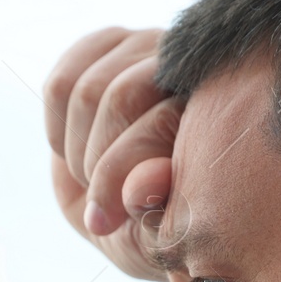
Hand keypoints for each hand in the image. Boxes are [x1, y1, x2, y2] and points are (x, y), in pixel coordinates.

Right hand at [44, 26, 181, 281]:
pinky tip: (76, 155)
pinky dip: (57, 132)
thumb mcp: (165, 232)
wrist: (137, 215)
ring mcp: (148, 51)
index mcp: (223, 108)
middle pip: (119, 98)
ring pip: (83, 90)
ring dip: (76, 153)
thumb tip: (139, 187)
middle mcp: (189, 69)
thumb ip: (156, 209)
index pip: (162, 121)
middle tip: (104, 207)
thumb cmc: (169, 225)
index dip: (123, 171)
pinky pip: (58, 86)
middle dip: (98, 165)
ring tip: (95, 185)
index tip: (108, 219)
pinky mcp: (104, 49)